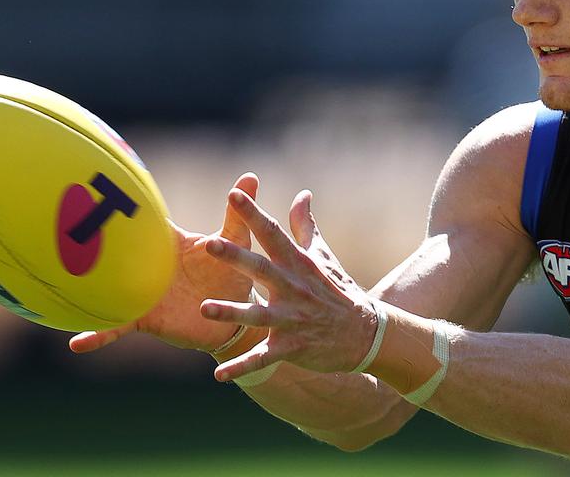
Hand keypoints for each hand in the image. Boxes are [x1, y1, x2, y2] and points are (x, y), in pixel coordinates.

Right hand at [68, 173, 261, 353]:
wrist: (235, 316)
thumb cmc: (232, 272)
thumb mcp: (235, 243)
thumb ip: (237, 213)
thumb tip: (251, 176)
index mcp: (169, 242)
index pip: (142, 223)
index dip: (118, 209)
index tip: (91, 193)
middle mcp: (149, 265)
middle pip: (114, 252)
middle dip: (88, 245)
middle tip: (55, 234)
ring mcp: (144, 291)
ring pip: (107, 289)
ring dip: (84, 289)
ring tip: (54, 291)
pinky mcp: (146, 318)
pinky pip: (117, 327)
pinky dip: (98, 334)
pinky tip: (76, 344)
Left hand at [199, 188, 379, 381]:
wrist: (365, 334)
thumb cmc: (338, 290)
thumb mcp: (324, 256)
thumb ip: (306, 226)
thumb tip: (302, 194)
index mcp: (298, 263)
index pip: (273, 234)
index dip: (253, 214)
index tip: (234, 193)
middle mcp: (294, 288)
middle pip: (262, 269)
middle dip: (236, 257)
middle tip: (209, 244)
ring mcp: (293, 318)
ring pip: (259, 315)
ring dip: (232, 312)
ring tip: (204, 309)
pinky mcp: (292, 346)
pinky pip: (264, 358)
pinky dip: (243, 367)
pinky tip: (220, 376)